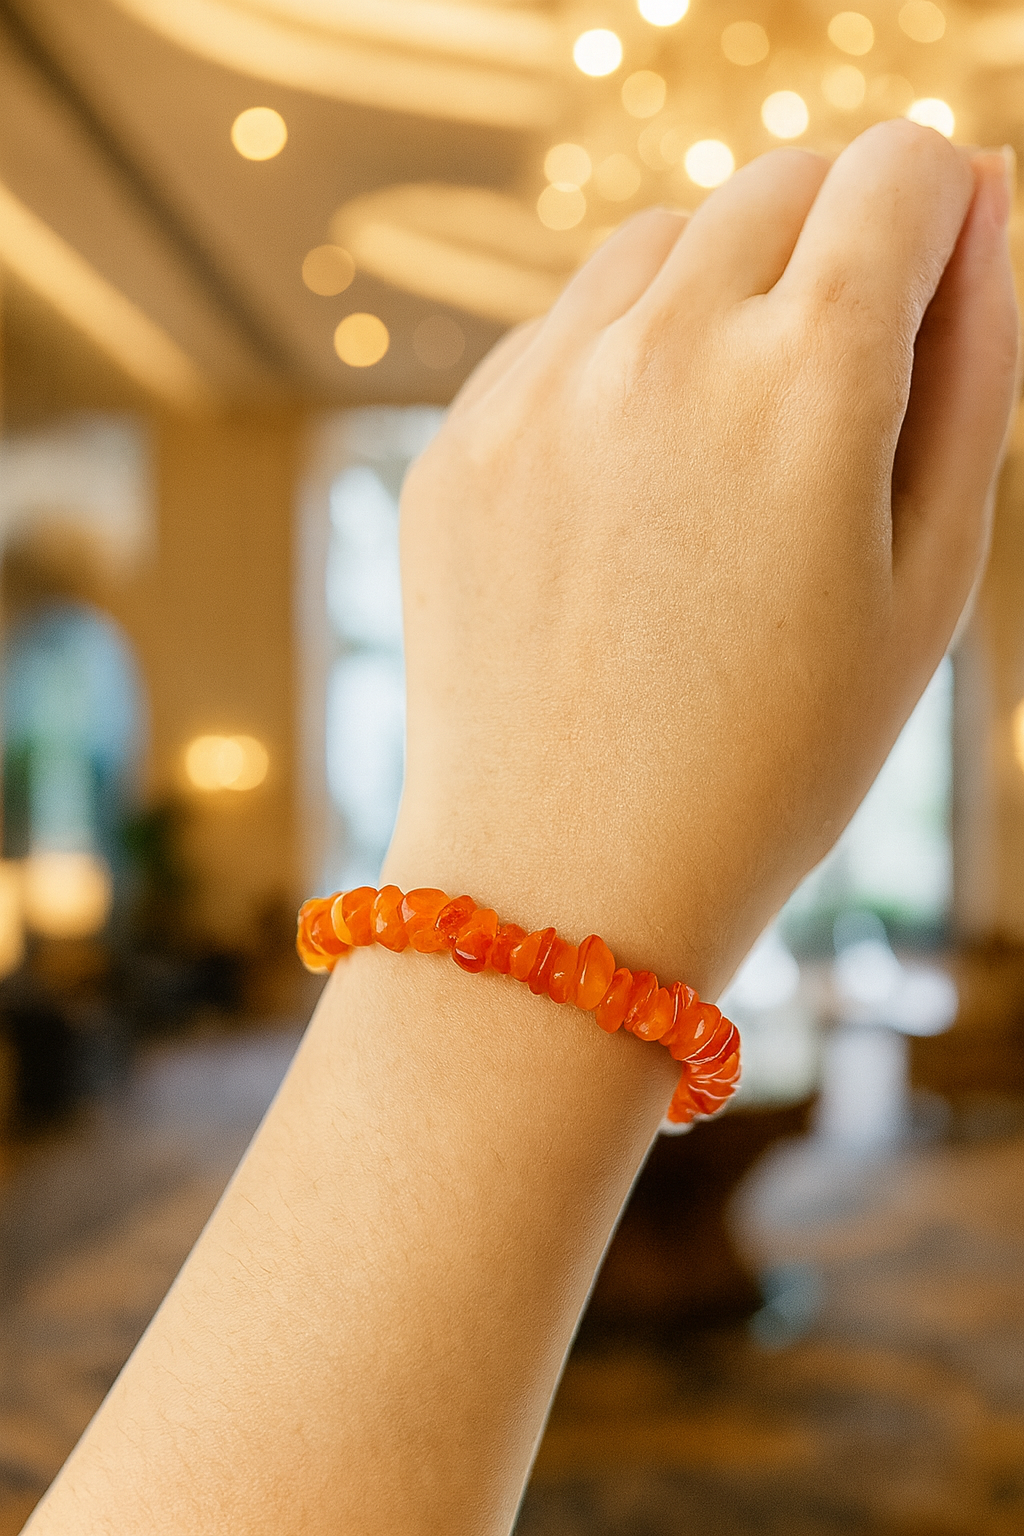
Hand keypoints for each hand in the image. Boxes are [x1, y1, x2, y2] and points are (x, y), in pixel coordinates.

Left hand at [387, 123, 1017, 996]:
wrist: (567, 884)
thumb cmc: (777, 759)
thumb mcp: (929, 583)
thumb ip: (975, 369)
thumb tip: (983, 200)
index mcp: (808, 380)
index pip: (899, 172)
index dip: (937, 216)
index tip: (929, 286)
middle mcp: (661, 349)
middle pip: (778, 187)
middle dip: (831, 249)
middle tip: (829, 394)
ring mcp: (539, 392)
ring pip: (657, 244)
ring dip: (714, 295)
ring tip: (725, 454)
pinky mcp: (458, 443)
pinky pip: (557, 334)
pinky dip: (613, 363)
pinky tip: (628, 495)